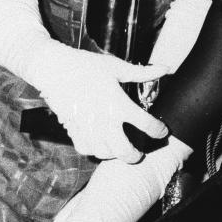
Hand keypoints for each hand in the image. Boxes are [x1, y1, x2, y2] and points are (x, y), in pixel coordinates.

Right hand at [37, 46, 168, 160]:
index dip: (159, 131)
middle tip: (139, 153)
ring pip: (105, 153)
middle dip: (136, 156)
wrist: (54, 69)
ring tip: (120, 149)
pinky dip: (95, 150)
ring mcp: (88, 128)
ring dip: (115, 154)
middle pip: (125, 151)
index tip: (162, 132)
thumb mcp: (117, 67)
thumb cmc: (87, 66)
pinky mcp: (73, 129)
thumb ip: (143, 73)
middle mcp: (105, 120)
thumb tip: (166, 68)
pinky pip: (86, 149)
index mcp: (119, 104)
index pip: (147, 125)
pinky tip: (100, 145)